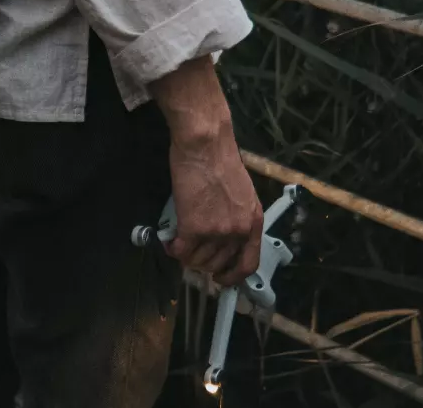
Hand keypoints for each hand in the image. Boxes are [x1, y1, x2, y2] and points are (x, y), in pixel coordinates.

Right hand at [150, 56, 262, 285]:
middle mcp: (239, 231)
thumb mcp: (240, 193)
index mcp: (253, 222)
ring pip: (198, 261)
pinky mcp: (194, 228)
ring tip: (178, 242)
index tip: (221, 278)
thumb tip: (220, 234)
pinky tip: (169, 240)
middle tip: (190, 252)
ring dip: (186, 255)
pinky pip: (181, 251)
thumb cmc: (220, 160)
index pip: (249, 263)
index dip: (233, 276)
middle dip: (202, 262)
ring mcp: (217, 232)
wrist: (205, 145)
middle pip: (218, 264)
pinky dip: (172, 248)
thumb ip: (235, 217)